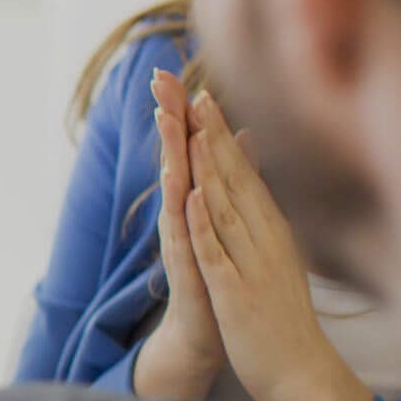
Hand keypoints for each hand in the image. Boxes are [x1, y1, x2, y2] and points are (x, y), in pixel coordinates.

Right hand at [136, 70, 226, 400]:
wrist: (209, 331)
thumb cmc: (220, 272)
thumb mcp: (229, 215)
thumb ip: (233, 173)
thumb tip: (244, 132)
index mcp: (196, 198)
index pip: (188, 144)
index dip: (181, 108)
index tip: (172, 69)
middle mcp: (182, 213)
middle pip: (173, 154)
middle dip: (166, 115)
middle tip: (157, 76)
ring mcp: (182, 238)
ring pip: (174, 187)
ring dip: (169, 152)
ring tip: (164, 117)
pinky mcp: (187, 265)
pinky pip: (184, 232)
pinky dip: (184, 209)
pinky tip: (184, 186)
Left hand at [185, 94, 371, 400]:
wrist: (302, 374)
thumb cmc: (283, 315)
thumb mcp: (276, 258)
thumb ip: (264, 220)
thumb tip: (259, 193)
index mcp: (274, 231)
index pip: (245, 175)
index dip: (223, 136)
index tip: (205, 95)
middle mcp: (267, 240)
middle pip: (236, 180)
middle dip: (212, 135)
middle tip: (192, 91)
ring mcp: (253, 265)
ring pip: (226, 207)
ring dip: (208, 166)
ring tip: (191, 127)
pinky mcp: (237, 294)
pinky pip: (218, 252)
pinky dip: (206, 222)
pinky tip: (192, 195)